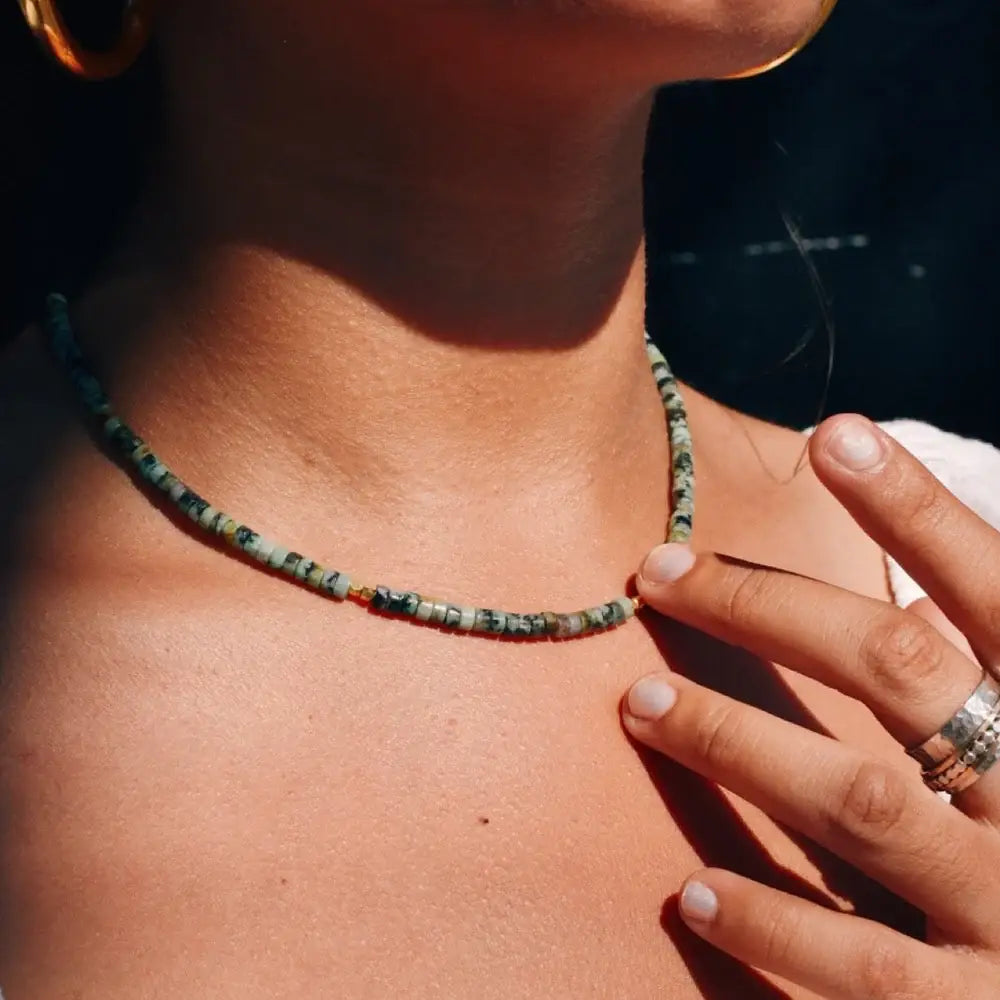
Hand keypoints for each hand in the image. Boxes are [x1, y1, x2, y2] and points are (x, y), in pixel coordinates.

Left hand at [621, 414, 999, 998]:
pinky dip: (773, 922)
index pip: (993, 588)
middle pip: (896, 667)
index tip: (834, 437)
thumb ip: (983, 673)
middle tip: (657, 571)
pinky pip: (861, 965)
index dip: (917, 509)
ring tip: (640, 706)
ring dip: (735, 741)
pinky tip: (693, 890)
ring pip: (855, 800)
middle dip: (768, 607)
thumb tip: (905, 602)